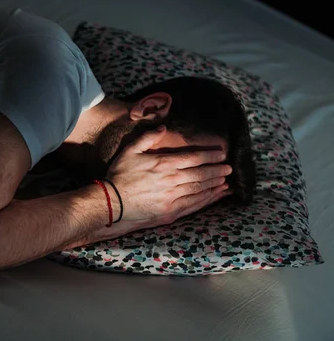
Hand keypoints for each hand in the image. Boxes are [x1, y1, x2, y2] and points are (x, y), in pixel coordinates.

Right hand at [99, 125, 230, 236]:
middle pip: (201, 174)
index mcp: (164, 164)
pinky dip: (207, 200)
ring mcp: (172, 198)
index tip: (222, 153)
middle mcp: (172, 180)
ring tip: (226, 181)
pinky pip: (194, 205)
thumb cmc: (119, 175)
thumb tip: (163, 128)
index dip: (210, 155)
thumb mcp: (130, 150)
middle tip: (229, 167)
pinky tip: (215, 196)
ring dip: (215, 184)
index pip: (194, 158)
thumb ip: (148, 137)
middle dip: (217, 170)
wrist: (111, 203)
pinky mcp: (170, 212)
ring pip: (200, 189)